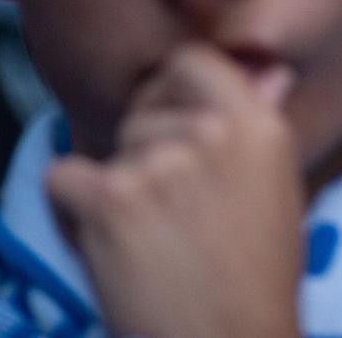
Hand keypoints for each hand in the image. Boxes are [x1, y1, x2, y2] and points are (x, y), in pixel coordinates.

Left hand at [46, 44, 304, 337]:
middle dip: (144, 151)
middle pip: (145, 111)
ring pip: (108, 149)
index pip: (194, 61)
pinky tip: (104, 243)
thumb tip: (273, 72)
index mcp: (260, 127)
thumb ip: (262, 126)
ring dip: (114, 187)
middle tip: (168, 212)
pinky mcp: (112, 199)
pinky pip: (62, 176)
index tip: (171, 124)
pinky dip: (70, 209)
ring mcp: (160, 163)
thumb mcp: (279, 191)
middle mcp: (213, 132)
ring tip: (147, 240)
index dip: (172, 88)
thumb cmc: (257, 279)